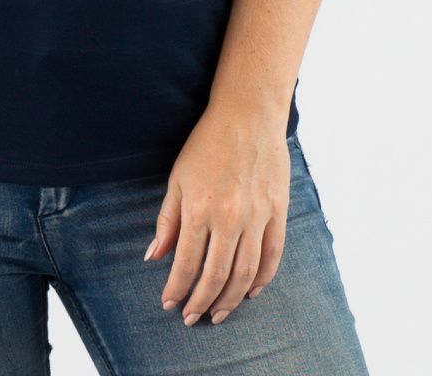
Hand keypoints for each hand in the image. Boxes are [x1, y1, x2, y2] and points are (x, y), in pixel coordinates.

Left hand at [143, 105, 290, 325]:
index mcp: (199, 208)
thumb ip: (168, 221)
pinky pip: (272, 255)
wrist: (248, 114)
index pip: (186, 262)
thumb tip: (154, 257)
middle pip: (216, 275)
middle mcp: (229, 217)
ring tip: (218, 314)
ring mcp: (257, 216)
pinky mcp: (277, 212)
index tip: (169, 303)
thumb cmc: (207, 143)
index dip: (177, 288)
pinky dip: (262, 279)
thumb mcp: (177, 178)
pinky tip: (250, 292)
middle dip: (201, 302)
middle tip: (192, 318)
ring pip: (245, 273)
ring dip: (230, 299)